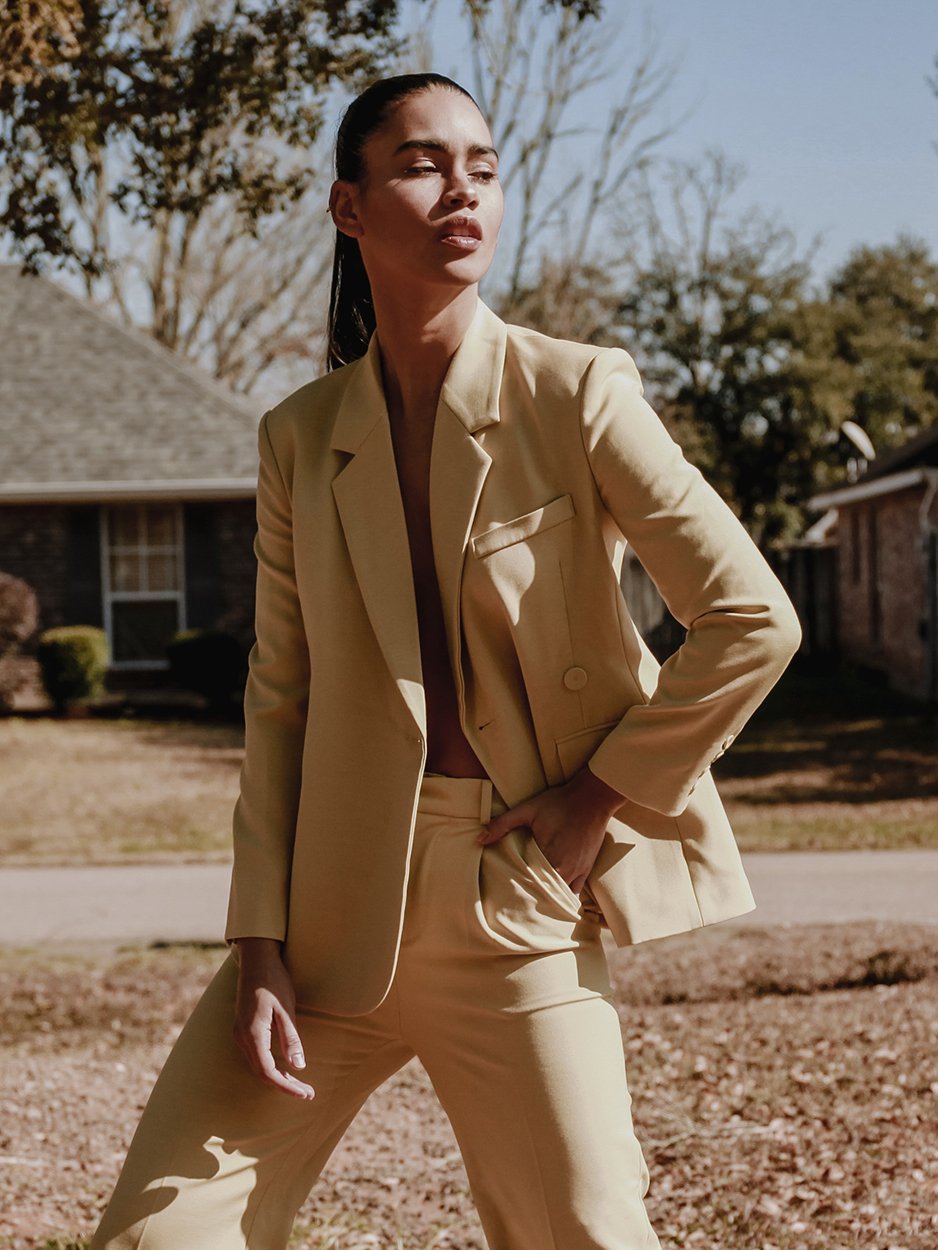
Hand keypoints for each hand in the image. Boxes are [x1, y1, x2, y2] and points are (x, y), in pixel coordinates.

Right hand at [233, 937, 314, 1099]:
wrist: (256, 959)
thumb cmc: (274, 981)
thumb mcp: (287, 1009)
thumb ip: (291, 1038)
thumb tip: (298, 1067)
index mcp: (253, 1034)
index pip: (268, 1072)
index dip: (286, 1086)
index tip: (305, 1094)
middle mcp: (242, 1037)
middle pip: (261, 1073)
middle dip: (284, 1085)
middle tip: (308, 1092)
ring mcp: (239, 1033)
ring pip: (257, 1066)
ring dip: (277, 1077)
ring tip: (299, 1084)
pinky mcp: (241, 1029)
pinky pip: (254, 1056)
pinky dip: (269, 1066)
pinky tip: (283, 1067)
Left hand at [477, 766, 625, 894]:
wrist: (593, 799)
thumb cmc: (559, 803)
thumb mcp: (528, 809)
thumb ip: (503, 824)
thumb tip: (479, 839)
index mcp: (548, 858)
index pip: (529, 883)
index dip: (517, 889)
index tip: (506, 892)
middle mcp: (564, 869)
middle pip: (543, 893)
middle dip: (530, 895)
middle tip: (515, 898)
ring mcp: (577, 871)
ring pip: (558, 894)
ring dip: (546, 895)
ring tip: (533, 896)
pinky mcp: (587, 869)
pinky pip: (574, 891)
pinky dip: (563, 893)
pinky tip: (553, 892)